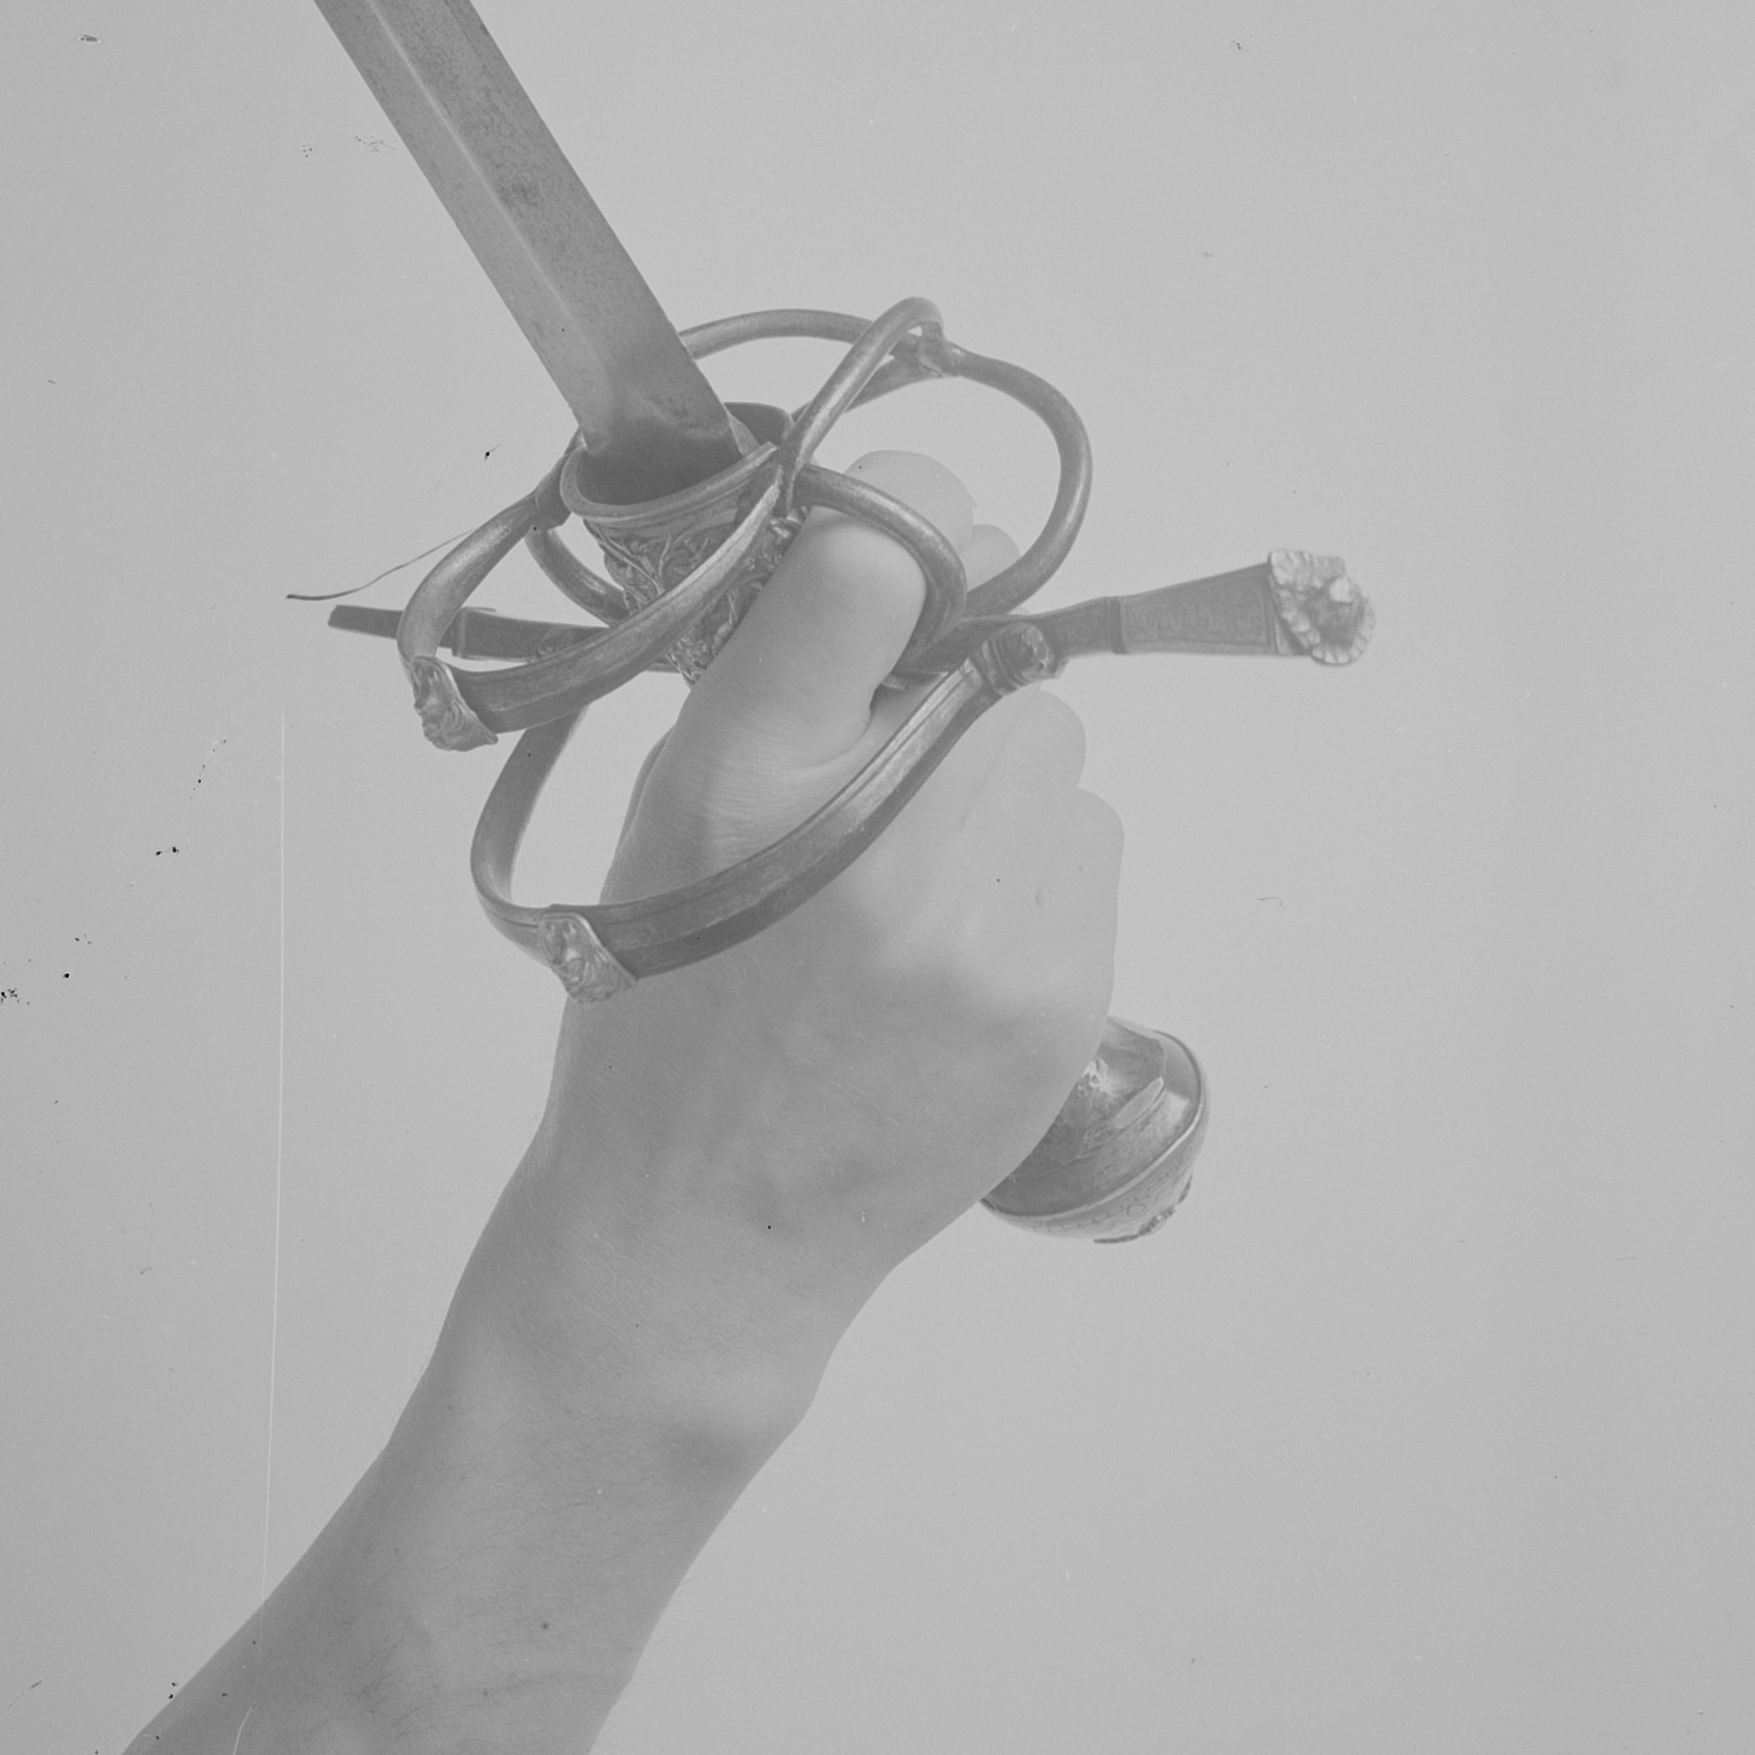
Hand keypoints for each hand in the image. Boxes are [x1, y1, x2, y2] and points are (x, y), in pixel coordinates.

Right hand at [521, 451, 1123, 1374]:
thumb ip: (783, 677)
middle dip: (950, 702)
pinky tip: (949, 954)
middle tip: (871, 792)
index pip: (882, 554)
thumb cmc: (666, 1012)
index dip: (909, 524)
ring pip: (1057, 757)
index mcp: (747, 777)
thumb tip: (924, 550)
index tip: (905, 557)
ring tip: (906, 892)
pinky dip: (1032, 879)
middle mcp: (880, 842)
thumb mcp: (668, 811)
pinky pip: (1088, 855)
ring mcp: (987, 929)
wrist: (702, 1231)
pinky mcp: (1059, 997)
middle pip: (1000, 662)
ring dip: (998, 794)